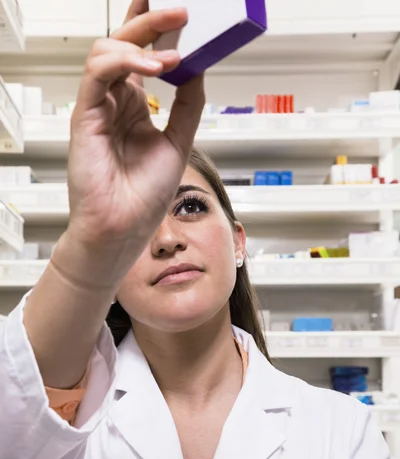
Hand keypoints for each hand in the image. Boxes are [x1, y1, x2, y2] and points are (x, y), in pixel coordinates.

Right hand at [67, 0, 204, 253]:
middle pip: (125, 43)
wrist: (123, 229)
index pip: (141, 53)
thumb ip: (188, 105)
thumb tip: (199, 69)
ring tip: (173, 52)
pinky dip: (125, 62)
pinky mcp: (84, 114)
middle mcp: (115, 100)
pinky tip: (154, 69)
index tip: (177, 10)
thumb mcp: (178, 142)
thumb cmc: (143, 197)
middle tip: (181, 10)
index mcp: (134, 105)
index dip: (153, 26)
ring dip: (142, 41)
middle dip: (152, 21)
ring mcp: (98, 105)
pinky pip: (98, 72)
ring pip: (108, 49)